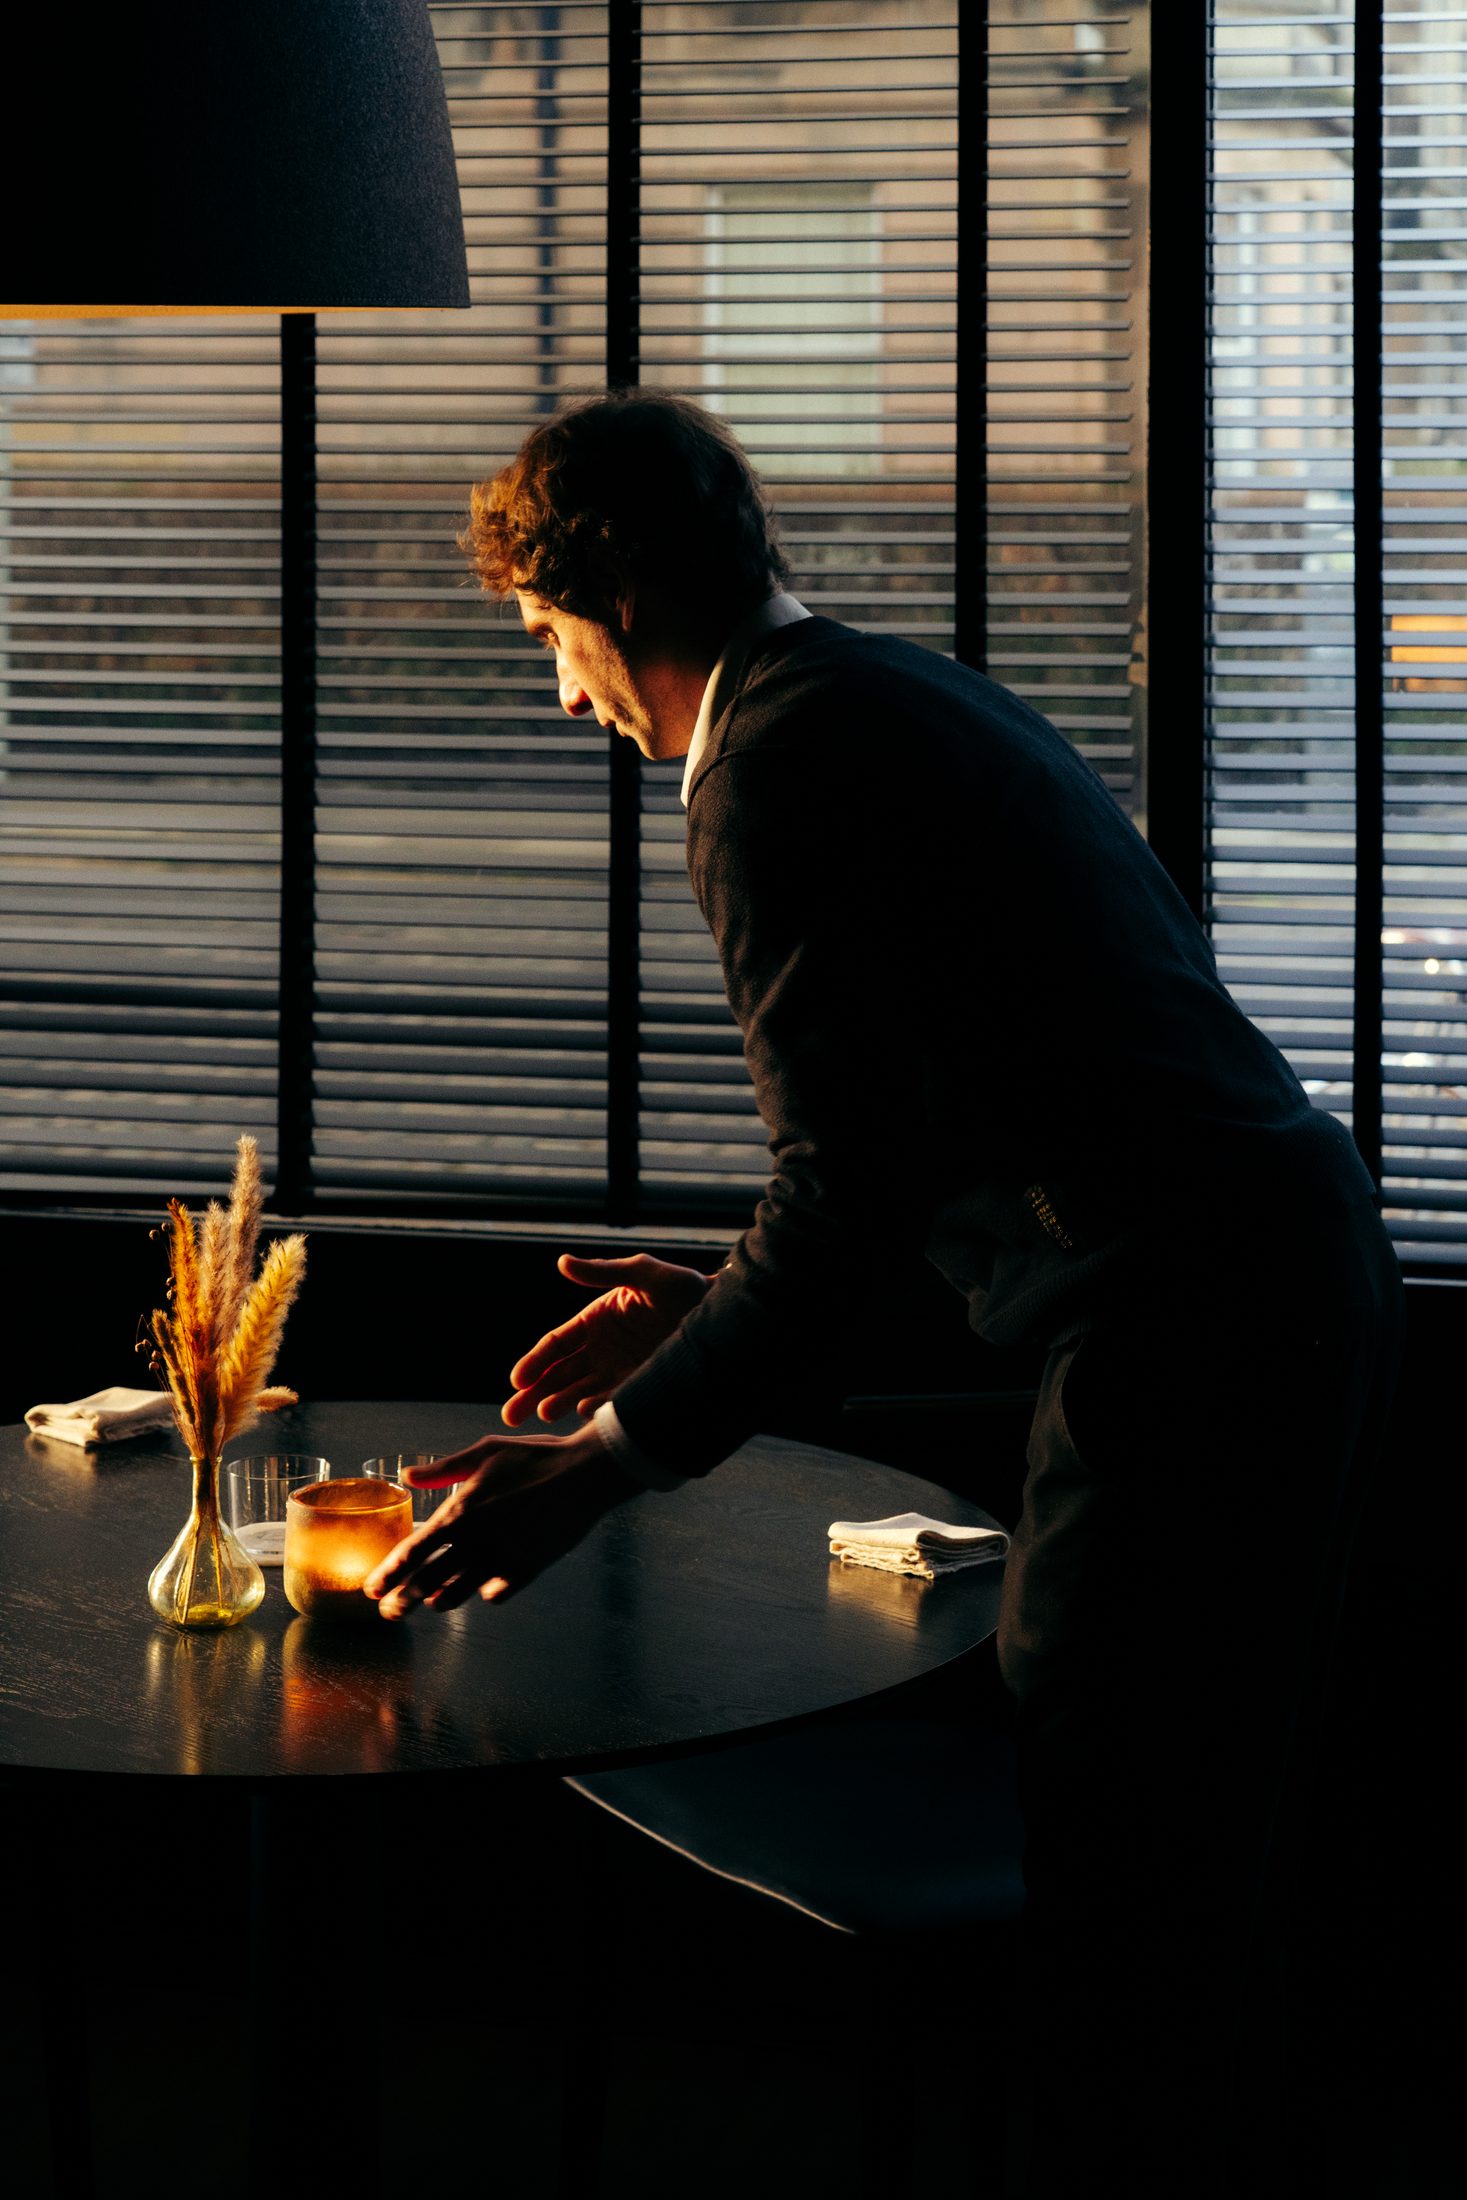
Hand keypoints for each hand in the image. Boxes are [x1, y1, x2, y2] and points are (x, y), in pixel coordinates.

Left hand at [364, 1421, 631, 1618]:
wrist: (586, 1473)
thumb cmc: (535, 1458)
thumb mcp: (485, 1452)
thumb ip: (443, 1469)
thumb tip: (408, 1475)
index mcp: (461, 1511)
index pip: (413, 1551)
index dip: (388, 1574)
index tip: (372, 1589)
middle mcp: (476, 1541)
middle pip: (427, 1582)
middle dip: (402, 1600)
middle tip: (389, 1611)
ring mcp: (502, 1559)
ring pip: (458, 1594)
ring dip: (439, 1600)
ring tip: (430, 1602)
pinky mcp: (527, 1569)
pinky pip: (496, 1594)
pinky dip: (485, 1593)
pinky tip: (483, 1589)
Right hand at [502, 1251, 712, 1426]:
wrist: (720, 1316)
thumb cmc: (683, 1287)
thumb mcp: (644, 1273)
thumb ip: (604, 1272)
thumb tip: (563, 1262)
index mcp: (595, 1320)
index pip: (555, 1345)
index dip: (534, 1362)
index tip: (517, 1380)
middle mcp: (601, 1349)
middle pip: (557, 1374)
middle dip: (533, 1394)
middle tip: (511, 1415)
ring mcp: (618, 1370)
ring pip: (577, 1392)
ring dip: (559, 1403)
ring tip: (545, 1414)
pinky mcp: (638, 1386)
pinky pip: (610, 1402)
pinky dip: (595, 1409)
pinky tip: (584, 1414)